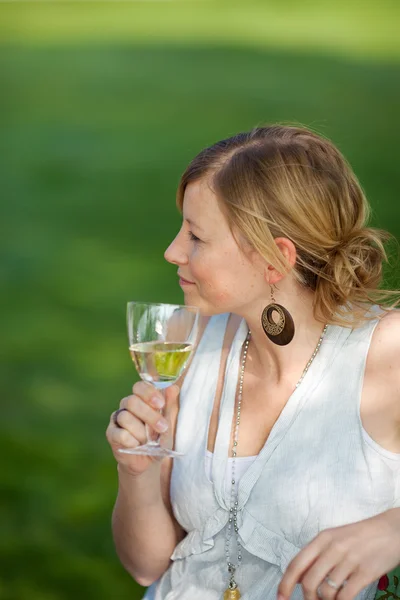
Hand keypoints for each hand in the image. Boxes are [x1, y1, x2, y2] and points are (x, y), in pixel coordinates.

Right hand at [105, 382, 179, 475]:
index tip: (160, 404)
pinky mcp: (111, 434)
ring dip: (141, 432)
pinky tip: (137, 446)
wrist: (149, 462)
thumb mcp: (167, 424)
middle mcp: (127, 406)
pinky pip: (120, 433)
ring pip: (125, 417)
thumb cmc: (158, 439)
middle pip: (132, 401)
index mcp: (141, 399)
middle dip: (149, 415)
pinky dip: (131, 441)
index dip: (148, 393)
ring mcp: (117, 419)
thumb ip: (169, 406)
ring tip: (148, 441)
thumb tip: (174, 388)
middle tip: (162, 427)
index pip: (139, 387)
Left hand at [277, 509, 399, 599]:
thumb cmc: (360, 535)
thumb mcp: (334, 538)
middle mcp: (333, 549)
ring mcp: (349, 561)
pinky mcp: (365, 573)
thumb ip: (316, 555)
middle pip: (309, 582)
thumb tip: (297, 578)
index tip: (280, 597)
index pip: (296, 564)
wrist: (390, 530)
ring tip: (331, 599)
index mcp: (322, 539)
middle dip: (308, 598)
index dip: (285, 584)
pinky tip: (343, 599)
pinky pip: (345, 596)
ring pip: (326, 592)